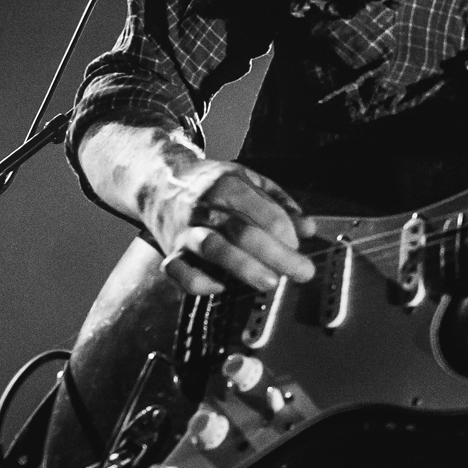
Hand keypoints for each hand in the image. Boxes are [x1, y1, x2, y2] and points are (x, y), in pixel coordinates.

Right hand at [141, 154, 316, 296]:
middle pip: (244, 233)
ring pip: (213, 249)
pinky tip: (219, 287)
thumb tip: (308, 228)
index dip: (286, 232)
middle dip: (277, 255)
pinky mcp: (170, 251)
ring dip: (244, 267)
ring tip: (269, 282)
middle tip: (300, 271)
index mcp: (229, 186)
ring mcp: (187, 231)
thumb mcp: (249, 180)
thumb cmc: (211, 183)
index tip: (298, 246)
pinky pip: (178, 271)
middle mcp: (206, 208)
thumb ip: (280, 203)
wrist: (159, 181)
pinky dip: (197, 282)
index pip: (264, 212)